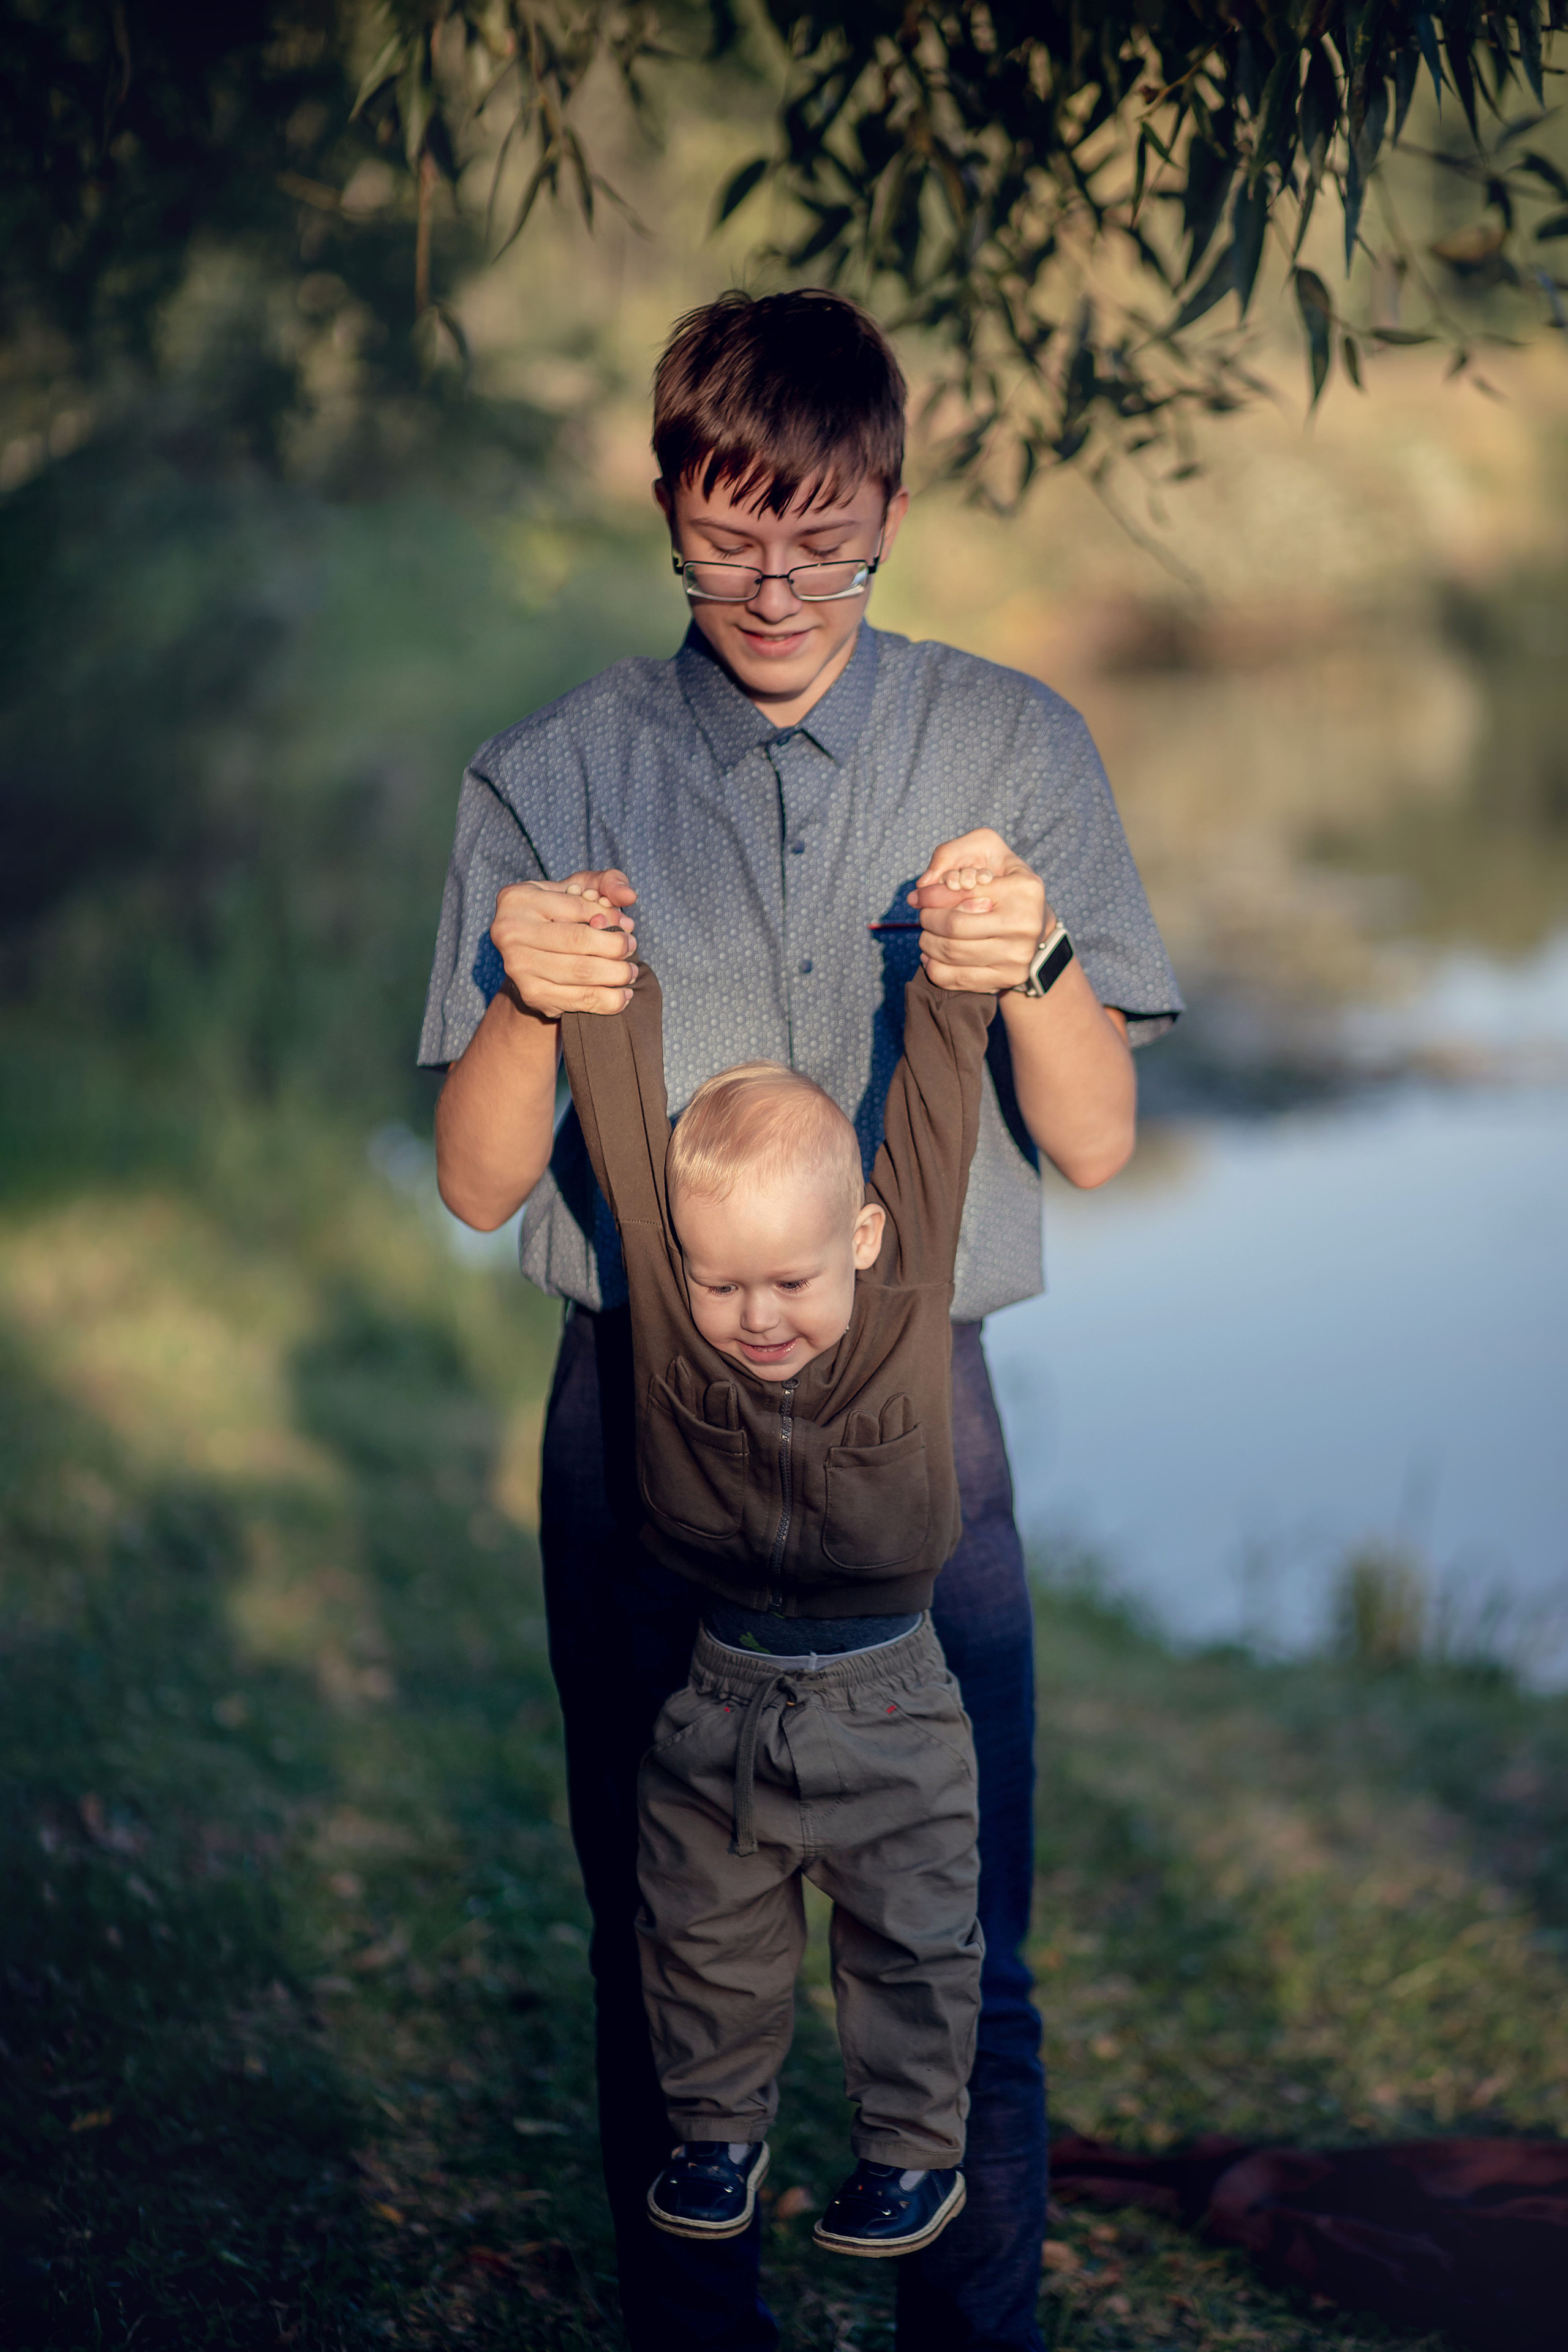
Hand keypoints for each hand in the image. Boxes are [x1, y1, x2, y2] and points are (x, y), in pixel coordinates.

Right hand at [489, 868, 637, 1018]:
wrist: (527, 957)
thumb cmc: (556, 915)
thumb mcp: (575, 889)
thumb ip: (605, 882)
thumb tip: (628, 896)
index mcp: (518, 899)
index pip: (578, 905)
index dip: (610, 915)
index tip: (627, 925)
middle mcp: (511, 932)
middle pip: (579, 940)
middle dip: (616, 946)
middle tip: (631, 947)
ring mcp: (518, 966)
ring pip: (581, 972)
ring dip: (616, 974)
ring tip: (630, 972)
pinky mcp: (531, 995)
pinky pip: (579, 1000)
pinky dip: (608, 1000)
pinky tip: (622, 995)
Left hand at [907, 828, 1049, 993]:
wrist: (1034, 922)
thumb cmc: (1003, 881)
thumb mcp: (985, 849)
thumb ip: (951, 853)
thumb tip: (923, 885)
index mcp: (1023, 889)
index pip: (962, 892)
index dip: (931, 896)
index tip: (919, 898)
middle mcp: (1024, 924)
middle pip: (954, 926)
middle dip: (928, 920)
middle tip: (924, 917)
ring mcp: (1018, 956)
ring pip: (952, 953)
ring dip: (928, 943)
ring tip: (927, 935)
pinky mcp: (1009, 978)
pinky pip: (957, 979)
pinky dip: (935, 967)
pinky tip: (931, 957)